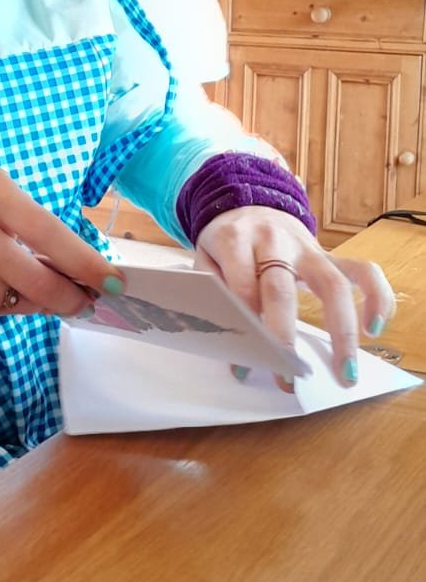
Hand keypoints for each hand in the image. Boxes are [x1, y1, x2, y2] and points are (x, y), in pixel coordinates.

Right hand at [0, 158, 121, 318]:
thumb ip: (31, 225)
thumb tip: (72, 272)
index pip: (49, 235)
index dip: (85, 265)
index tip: (114, 283)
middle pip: (31, 280)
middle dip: (68, 298)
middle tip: (85, 303)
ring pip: (7, 303)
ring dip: (34, 303)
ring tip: (44, 294)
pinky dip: (0, 306)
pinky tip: (6, 292)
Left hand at [195, 206, 395, 389]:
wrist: (246, 204)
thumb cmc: (225, 243)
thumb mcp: (205, 258)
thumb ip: (212, 289)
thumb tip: (226, 334)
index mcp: (236, 241)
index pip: (242, 288)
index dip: (244, 328)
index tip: (243, 366)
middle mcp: (275, 241)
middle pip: (282, 289)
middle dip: (285, 336)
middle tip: (288, 377)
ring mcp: (307, 247)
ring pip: (332, 283)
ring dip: (341, 330)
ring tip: (345, 370)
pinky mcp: (330, 254)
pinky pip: (363, 270)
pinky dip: (377, 297)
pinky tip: (374, 328)